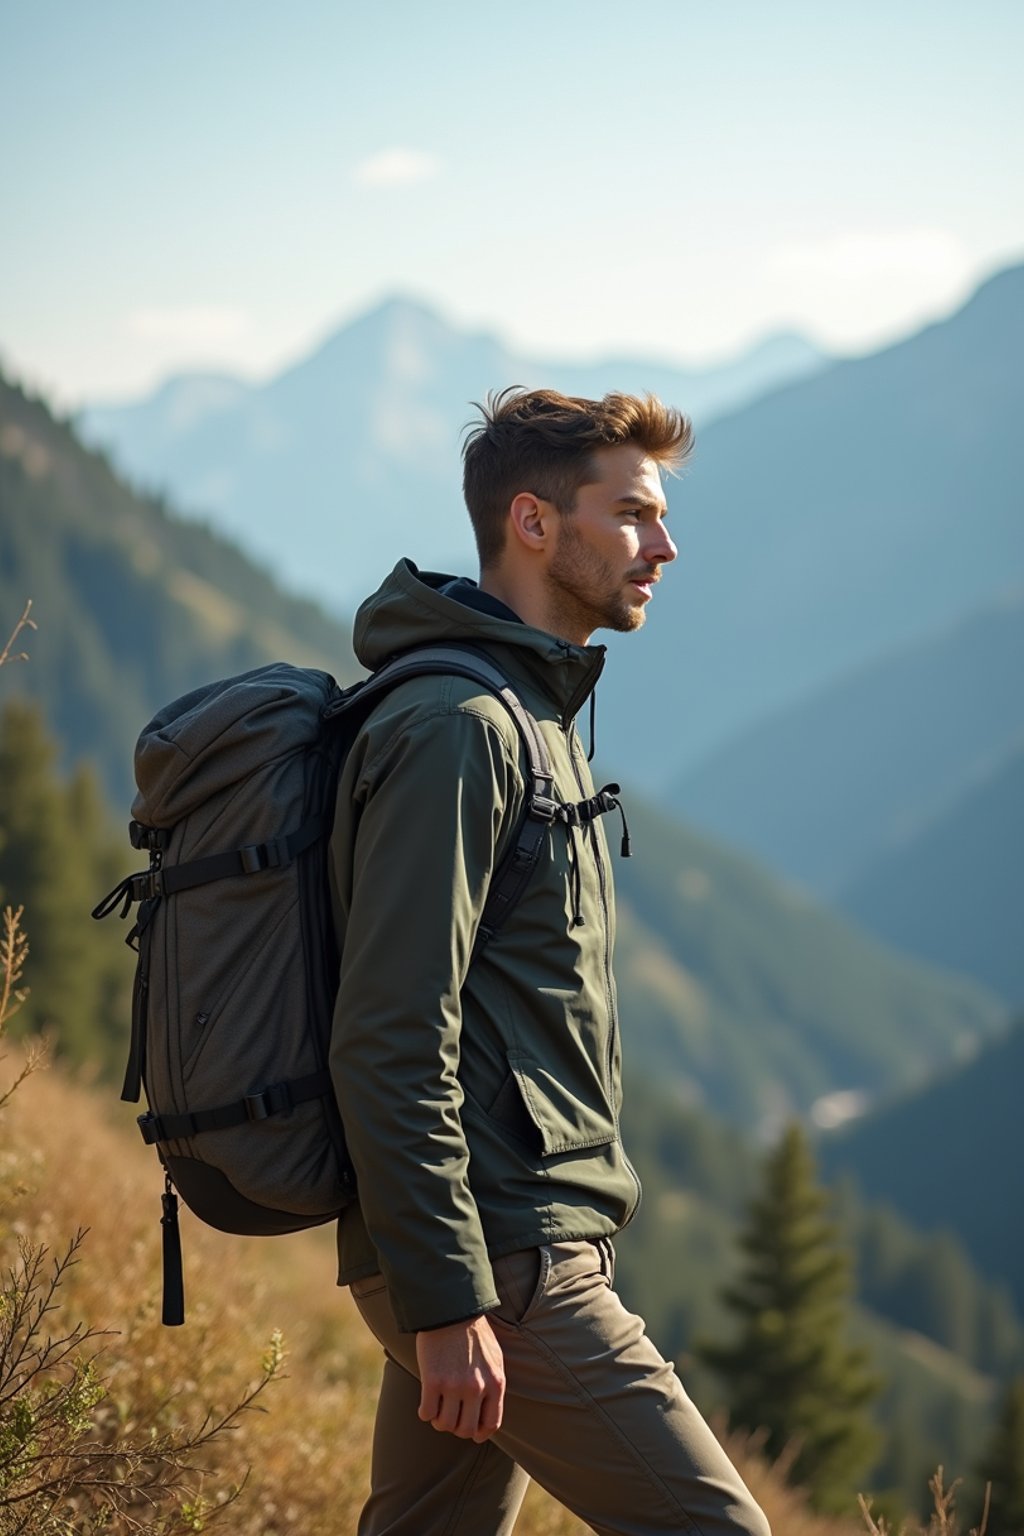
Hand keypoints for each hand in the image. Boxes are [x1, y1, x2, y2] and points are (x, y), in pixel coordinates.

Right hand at [415, 1314, 505, 1441]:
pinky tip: (426, 1402)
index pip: (491, 1424)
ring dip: (439, 1420)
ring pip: (444, 1425)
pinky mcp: (432, 1380)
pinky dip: (425, 1412)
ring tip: (438, 1408)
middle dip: (457, 1427)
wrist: (452, 1310)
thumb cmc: (474, 1333)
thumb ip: (493, 1385)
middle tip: (451, 1415)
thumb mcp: (495, 1358)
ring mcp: (454, 1385)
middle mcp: (476, 1388)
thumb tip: (488, 1412)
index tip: (471, 1431)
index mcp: (495, 1383)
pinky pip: (426, 1413)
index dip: (479, 1433)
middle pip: (465, 1430)